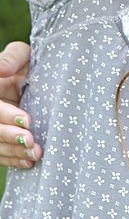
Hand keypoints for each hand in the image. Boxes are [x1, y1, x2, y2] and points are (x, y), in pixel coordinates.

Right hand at [0, 41, 40, 168]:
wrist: (34, 79)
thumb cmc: (27, 63)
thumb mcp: (20, 55)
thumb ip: (10, 59)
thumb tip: (1, 70)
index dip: (6, 115)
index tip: (27, 119)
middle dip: (9, 136)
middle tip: (31, 140)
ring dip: (14, 152)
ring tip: (35, 154)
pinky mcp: (0, 139)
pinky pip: (1, 154)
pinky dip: (13, 160)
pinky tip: (29, 162)